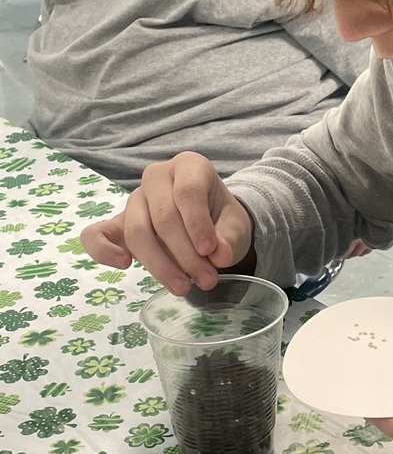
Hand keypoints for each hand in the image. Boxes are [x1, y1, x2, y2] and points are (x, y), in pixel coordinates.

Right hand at [80, 152, 254, 294]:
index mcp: (189, 166)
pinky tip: (124, 265)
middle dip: (186, 255)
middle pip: (163, 217)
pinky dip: (103, 251)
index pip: (188, 192)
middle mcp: (157, 176)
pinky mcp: (117, 223)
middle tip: (206, 280)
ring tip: (184, 288)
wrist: (210, 222)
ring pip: (138, 232)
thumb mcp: (235, 224)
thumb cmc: (221, 218)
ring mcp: (134, 199)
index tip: (212, 253)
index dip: (198, 224)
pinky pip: (96, 234)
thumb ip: (229, 238)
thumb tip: (220, 255)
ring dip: (160, 264)